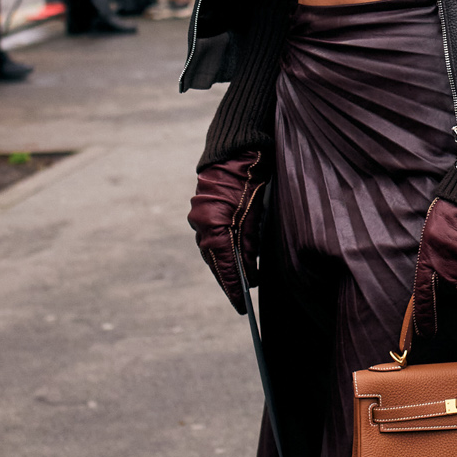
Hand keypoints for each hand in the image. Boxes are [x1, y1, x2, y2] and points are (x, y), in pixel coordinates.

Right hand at [188, 152, 268, 312]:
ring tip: (239, 283)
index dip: (233, 288)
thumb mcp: (256, 215)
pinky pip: (212, 238)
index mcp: (215, 226)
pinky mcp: (204, 211)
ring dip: (225, 267)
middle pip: (215, 262)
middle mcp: (202, 224)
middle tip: (240, 300)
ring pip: (212, 251)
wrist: (236, 149)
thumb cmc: (251, 180)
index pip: (224, 266)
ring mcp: (200, 218)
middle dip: (228, 281)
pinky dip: (222, 251)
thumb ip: (250, 244)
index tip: (241, 307)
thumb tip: (249, 273)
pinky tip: (234, 259)